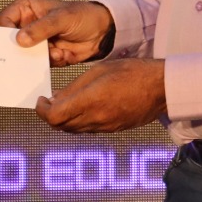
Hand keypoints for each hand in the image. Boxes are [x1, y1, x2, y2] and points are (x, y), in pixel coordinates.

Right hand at [0, 0, 111, 67]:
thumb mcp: (62, 18)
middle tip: (21, 56)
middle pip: (8, 41)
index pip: (3, 20)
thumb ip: (41, 28)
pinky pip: (36, 64)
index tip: (9, 44)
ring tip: (54, 52)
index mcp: (25, 9)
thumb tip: (19, 40)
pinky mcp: (43, 56)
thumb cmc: (82, 16)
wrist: (102, 33)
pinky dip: (48, 62)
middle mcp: (26, 25)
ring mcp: (34, 42)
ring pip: (21, 55)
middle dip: (14, 50)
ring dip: (35, 58)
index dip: (2, 33)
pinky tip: (62, 54)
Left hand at [36, 58, 165, 133]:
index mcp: (91, 101)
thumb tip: (54, 98)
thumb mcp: (98, 71)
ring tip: (67, 103)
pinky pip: (88, 129)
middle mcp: (96, 119)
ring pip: (73, 130)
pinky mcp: (113, 130)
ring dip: (64, 120)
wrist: (161, 88)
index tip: (41, 101)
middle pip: (61, 127)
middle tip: (50, 101)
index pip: (54, 116)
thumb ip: (74, 87)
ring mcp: (105, 127)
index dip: (42, 111)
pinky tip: (84, 107)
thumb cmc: (132, 72)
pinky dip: (79, 121)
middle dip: (50, 115)